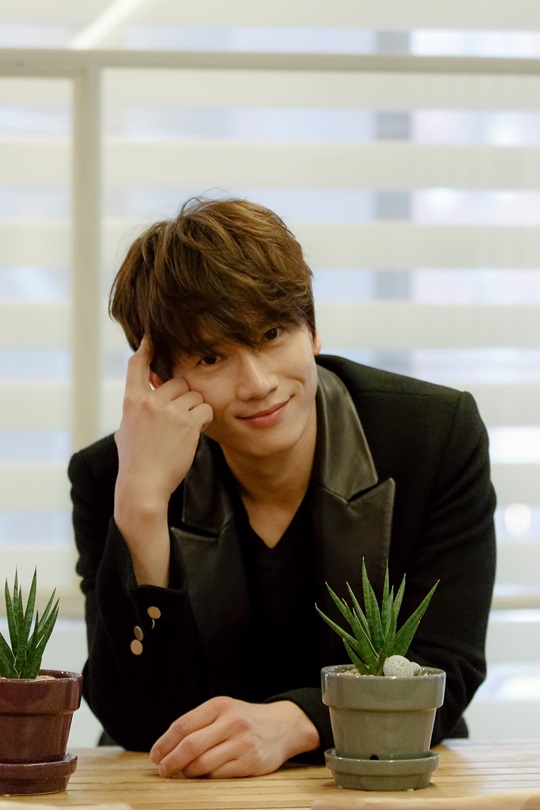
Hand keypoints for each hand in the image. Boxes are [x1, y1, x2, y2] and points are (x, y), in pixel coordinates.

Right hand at [115, 336, 212, 505]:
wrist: (143, 487)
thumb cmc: (135, 462)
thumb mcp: (126, 430)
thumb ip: (136, 410)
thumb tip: (143, 398)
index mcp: (131, 401)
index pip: (138, 366)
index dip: (146, 349)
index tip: (151, 337)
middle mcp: (150, 401)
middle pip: (177, 382)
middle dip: (182, 398)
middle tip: (178, 421)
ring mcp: (169, 411)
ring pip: (193, 396)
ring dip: (194, 411)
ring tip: (183, 432)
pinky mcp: (187, 422)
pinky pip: (205, 409)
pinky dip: (204, 419)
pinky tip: (194, 434)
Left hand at [149, 696, 319, 777]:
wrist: (282, 726)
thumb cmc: (244, 720)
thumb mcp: (223, 711)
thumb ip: (198, 723)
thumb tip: (165, 748)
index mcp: (219, 706)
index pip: (183, 725)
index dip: (164, 743)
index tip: (155, 756)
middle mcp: (231, 721)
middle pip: (190, 746)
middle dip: (170, 762)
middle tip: (162, 770)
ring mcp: (242, 742)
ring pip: (202, 764)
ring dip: (187, 772)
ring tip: (183, 773)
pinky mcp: (250, 762)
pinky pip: (218, 775)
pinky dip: (206, 777)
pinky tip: (203, 775)